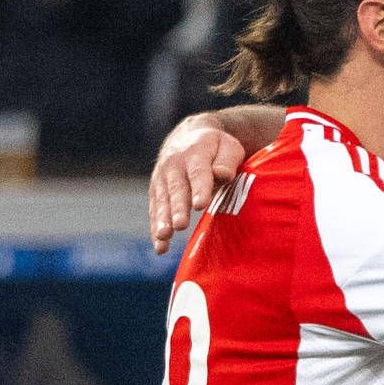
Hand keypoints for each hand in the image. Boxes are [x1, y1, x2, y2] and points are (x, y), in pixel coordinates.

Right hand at [148, 112, 254, 250]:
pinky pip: (155, 210)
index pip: (198, 173)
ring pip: (162, 200)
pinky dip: (156, 228)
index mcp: (196, 153)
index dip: (199, 189)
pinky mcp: (156, 190)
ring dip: (162, 220)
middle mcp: (174, 165)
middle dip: (178, 208)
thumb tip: (223, 175)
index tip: (200, 205)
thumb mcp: (228, 147)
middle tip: (180, 225)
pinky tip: (161, 247)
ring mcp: (162, 178)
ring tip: (164, 237)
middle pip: (177, 189)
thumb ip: (227, 161)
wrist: (187, 137)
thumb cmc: (216, 148)